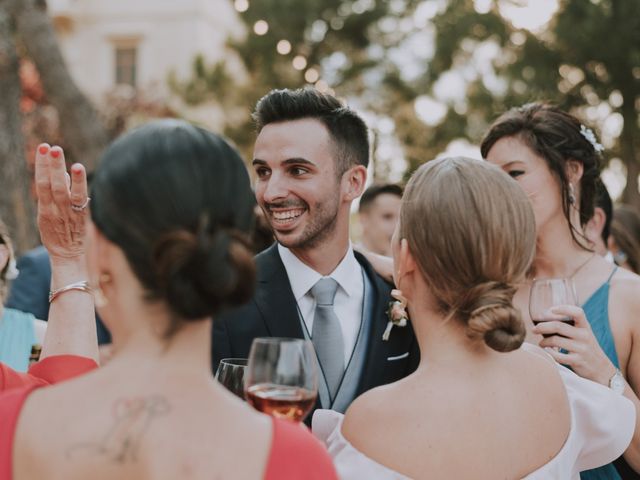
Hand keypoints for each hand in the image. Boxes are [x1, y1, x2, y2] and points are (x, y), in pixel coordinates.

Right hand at [35, 144, 88, 261]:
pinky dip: (79, 186)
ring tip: (68, 159)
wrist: (67, 253)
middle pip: (53, 185)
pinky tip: (79, 171)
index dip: (42, 166)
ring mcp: (69, 213)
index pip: (41, 184)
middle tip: (53, 148)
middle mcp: (56, 209)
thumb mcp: (47, 213)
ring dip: (67, 174)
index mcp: (45, 208)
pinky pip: (80, 199)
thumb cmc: (57, 229)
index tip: (43, 148)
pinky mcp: (82, 216)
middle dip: (52, 166)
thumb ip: (54, 193)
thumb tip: (64, 173)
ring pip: (67, 192)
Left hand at [533, 305, 615, 385]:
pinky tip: (546, 351)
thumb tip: (546, 318)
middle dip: (542, 326)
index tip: (551, 309)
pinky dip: (548, 353)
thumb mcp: (584, 335)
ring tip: (541, 343)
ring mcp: (582, 349)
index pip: (578, 312)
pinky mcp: (577, 361)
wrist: (602, 369)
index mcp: (586, 327)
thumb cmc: (587, 348)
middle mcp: (585, 336)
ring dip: (543, 341)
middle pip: (558, 326)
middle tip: (534, 329)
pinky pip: (557, 355)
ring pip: (555, 340)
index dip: (564, 308)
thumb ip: (571, 326)